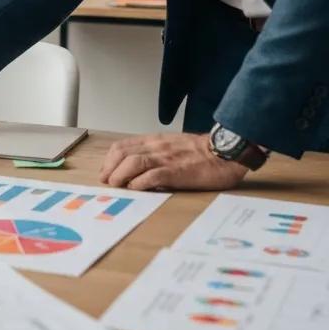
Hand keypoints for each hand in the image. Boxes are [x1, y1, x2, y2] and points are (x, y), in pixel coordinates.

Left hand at [100, 132, 248, 190]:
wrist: (224, 152)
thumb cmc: (201, 152)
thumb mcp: (172, 145)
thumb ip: (156, 152)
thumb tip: (138, 166)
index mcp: (154, 141)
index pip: (123, 146)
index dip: (110, 159)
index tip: (106, 170)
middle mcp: (156, 147)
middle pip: (123, 153)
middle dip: (110, 167)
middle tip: (106, 180)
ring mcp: (166, 158)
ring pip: (133, 162)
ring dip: (120, 174)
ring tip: (116, 185)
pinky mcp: (176, 171)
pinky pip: (152, 175)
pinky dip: (139, 182)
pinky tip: (135, 188)